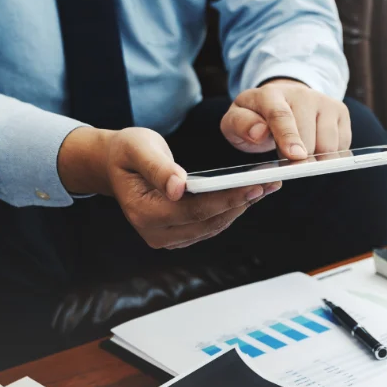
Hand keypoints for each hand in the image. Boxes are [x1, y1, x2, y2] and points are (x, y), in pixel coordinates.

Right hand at [57, 127, 279, 248]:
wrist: (115, 165)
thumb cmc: (127, 152)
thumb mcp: (138, 148)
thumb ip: (158, 167)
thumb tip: (178, 188)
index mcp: (144, 213)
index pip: (195, 210)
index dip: (226, 199)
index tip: (254, 185)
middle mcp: (157, 234)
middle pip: (209, 221)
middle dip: (242, 202)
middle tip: (271, 182)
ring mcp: (169, 238)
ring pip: (214, 225)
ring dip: (242, 206)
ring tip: (267, 185)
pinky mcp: (180, 236)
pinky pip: (211, 224)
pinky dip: (231, 208)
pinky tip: (250, 192)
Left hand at [220, 79, 350, 158]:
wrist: (281, 102)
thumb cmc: (256, 118)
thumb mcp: (235, 121)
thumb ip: (240, 125)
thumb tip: (258, 132)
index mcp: (271, 95)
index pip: (282, 116)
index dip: (289, 137)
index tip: (295, 156)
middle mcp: (302, 94)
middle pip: (309, 139)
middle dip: (299, 159)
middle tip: (287, 160)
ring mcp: (325, 102)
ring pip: (329, 146)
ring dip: (315, 159)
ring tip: (300, 152)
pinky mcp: (341, 112)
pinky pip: (342, 146)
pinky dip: (329, 155)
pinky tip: (315, 147)